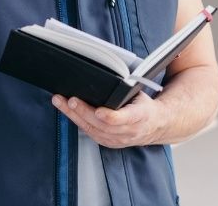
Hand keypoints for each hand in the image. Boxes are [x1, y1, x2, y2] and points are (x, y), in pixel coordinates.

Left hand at [52, 92, 167, 147]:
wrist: (155, 125)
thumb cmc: (145, 105)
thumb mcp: (142, 94)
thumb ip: (128, 88)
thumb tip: (112, 74)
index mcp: (141, 116)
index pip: (125, 119)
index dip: (111, 116)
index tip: (99, 111)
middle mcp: (129, 131)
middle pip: (102, 124)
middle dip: (84, 111)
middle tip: (70, 100)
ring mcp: (118, 140)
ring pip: (92, 130)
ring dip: (74, 116)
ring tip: (61, 102)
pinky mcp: (109, 143)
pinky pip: (90, 133)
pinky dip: (78, 121)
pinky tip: (68, 111)